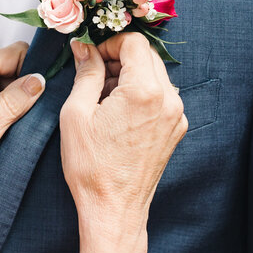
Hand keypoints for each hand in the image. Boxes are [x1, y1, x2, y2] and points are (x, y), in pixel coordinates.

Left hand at [0, 42, 44, 206]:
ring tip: (31, 123)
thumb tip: (40, 79)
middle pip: (11, 68)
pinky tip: (13, 131)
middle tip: (47, 108)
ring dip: (19, 101)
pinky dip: (6, 112)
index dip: (36, 64)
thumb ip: (13, 104)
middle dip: (30, 84)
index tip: (54, 84)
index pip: (15, 52)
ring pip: (4, 86)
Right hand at [59, 34, 186, 231]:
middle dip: (120, 57)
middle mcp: (168, 100)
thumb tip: (84, 48)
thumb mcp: (76, 113)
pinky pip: (161, 96)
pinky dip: (141, 93)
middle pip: (147, 56)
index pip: (134, 43)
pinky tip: (118, 111)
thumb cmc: (92, 166)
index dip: (110, 43)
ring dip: (130, 75)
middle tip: (94, 73)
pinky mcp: (176, 129)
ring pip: (155, 75)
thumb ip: (86, 73)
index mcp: (145, 91)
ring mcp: (176, 116)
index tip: (92, 55)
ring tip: (103, 95)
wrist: (114, 209)